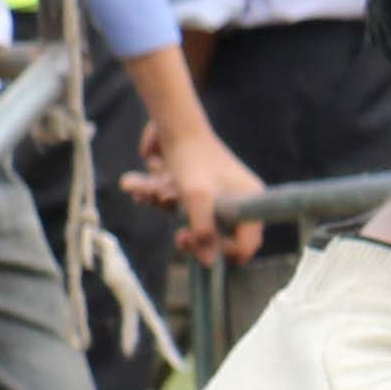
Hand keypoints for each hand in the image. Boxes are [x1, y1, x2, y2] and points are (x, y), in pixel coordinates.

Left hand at [133, 121, 268, 266]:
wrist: (172, 126)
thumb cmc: (191, 159)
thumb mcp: (197, 199)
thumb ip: (204, 232)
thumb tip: (209, 263)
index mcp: (249, 200)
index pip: (249, 241)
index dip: (227, 252)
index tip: (203, 251)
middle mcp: (236, 198)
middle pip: (218, 234)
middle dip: (192, 234)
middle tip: (179, 237)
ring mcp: (214, 192)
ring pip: (191, 217)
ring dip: (167, 209)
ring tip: (151, 192)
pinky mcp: (193, 186)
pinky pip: (177, 204)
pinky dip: (160, 198)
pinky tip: (141, 186)